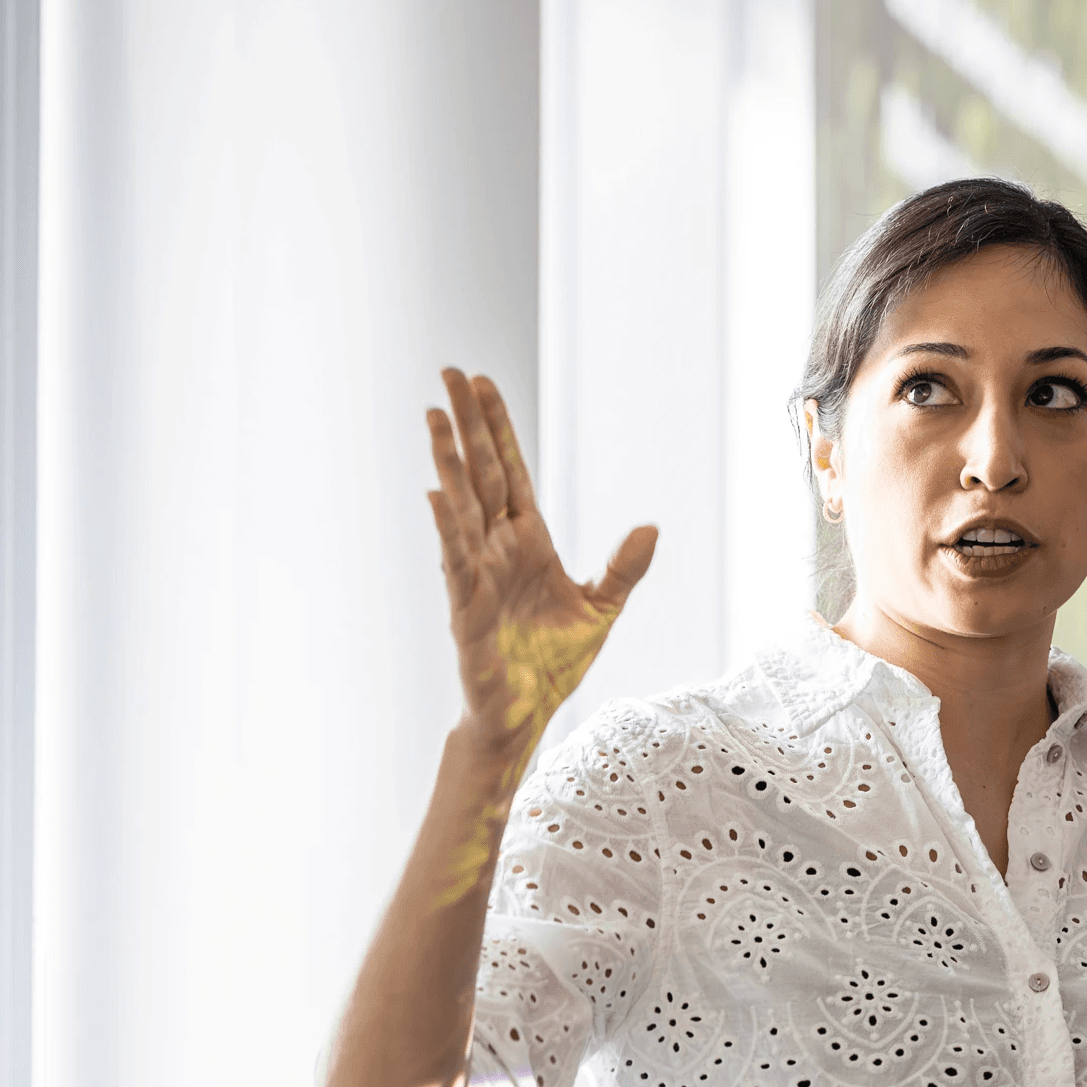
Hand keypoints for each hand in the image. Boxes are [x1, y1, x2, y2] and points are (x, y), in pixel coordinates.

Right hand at [426, 368, 657, 764]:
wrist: (527, 713)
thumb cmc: (554, 663)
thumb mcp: (602, 608)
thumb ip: (624, 567)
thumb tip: (652, 526)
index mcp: (528, 541)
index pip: (512, 471)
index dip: (498, 428)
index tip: (482, 384)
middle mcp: (498, 547)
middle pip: (482, 472)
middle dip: (468, 424)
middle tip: (451, 373)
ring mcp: (478, 572)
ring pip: (462, 504)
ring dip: (448, 459)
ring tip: (434, 415)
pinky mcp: (466, 605)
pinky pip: (456, 558)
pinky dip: (447, 526)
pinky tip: (437, 492)